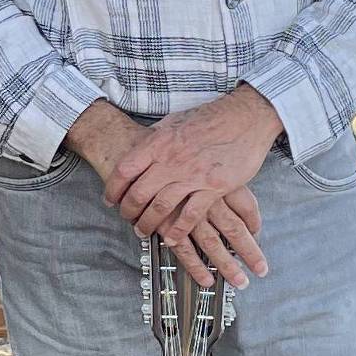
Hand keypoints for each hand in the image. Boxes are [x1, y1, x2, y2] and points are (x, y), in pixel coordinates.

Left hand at [107, 89, 279, 288]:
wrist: (245, 117)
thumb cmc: (210, 117)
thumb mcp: (174, 121)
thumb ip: (156, 139)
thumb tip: (139, 149)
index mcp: (158, 143)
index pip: (125, 170)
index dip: (113, 188)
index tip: (110, 200)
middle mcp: (171, 160)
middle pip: (139, 193)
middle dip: (128, 211)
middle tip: (126, 218)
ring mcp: (192, 175)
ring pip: (161, 207)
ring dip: (148, 223)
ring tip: (143, 231)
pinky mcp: (214, 187)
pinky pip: (190, 215)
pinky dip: (178, 230)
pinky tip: (171, 238)